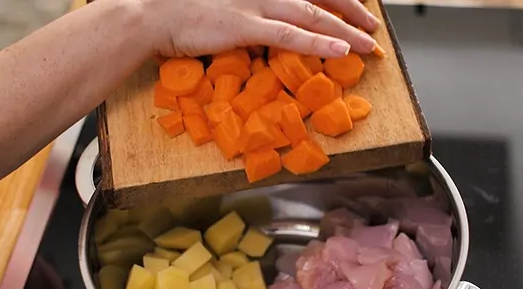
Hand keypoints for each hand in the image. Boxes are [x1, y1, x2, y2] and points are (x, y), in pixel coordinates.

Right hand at [139, 0, 380, 57]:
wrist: (149, 12)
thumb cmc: (182, 7)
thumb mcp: (226, 0)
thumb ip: (253, 6)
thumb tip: (272, 21)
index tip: (356, 9)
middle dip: (352, 11)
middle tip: (373, 26)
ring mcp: (255, 2)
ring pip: (312, 15)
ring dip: (345, 29)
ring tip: (368, 43)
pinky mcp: (244, 25)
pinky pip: (290, 35)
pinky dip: (318, 43)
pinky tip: (341, 49)